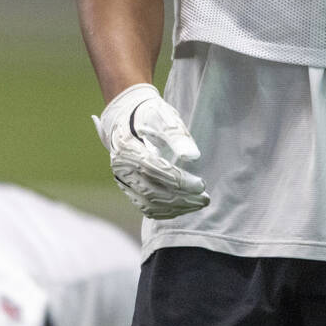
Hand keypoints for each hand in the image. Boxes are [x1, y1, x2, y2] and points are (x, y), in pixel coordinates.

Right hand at [92, 83, 209, 218]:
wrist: (128, 116)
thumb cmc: (148, 114)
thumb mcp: (163, 115)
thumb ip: (176, 134)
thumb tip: (193, 156)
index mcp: (127, 146)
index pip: (153, 169)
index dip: (178, 180)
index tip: (200, 184)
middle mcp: (121, 167)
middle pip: (151, 191)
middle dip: (181, 198)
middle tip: (205, 198)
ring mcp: (123, 179)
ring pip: (148, 203)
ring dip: (175, 208)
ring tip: (198, 203)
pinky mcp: (128, 187)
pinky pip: (144, 206)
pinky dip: (165, 211)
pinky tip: (184, 206)